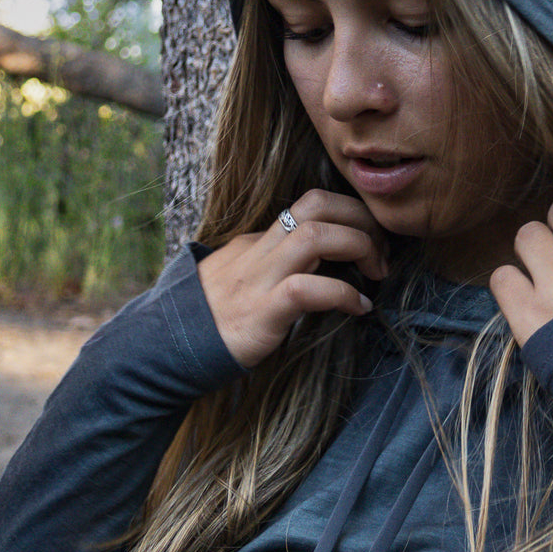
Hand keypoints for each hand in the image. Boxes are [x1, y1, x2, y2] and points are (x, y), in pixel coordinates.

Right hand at [197, 190, 388, 367]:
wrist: (168, 348)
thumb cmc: (215, 319)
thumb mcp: (246, 278)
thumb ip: (277, 264)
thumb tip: (320, 262)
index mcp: (259, 241)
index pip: (312, 203)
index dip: (352, 212)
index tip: (374, 239)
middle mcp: (261, 250)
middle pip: (317, 204)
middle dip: (361, 218)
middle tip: (384, 253)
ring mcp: (260, 278)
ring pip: (315, 236)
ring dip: (359, 247)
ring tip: (378, 273)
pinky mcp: (262, 310)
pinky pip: (308, 289)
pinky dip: (342, 293)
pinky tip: (359, 307)